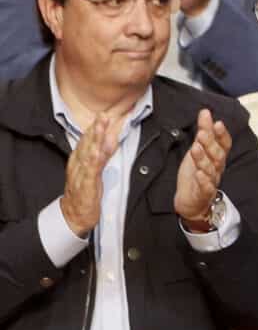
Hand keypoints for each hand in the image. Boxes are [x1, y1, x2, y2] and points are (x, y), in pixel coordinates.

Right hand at [59, 114, 119, 236]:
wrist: (74, 215)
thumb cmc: (85, 192)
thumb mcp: (94, 171)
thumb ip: (101, 156)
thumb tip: (110, 140)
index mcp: (79, 161)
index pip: (87, 141)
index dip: (96, 128)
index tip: (104, 114)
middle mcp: (78, 165)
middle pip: (87, 144)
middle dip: (96, 129)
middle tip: (104, 115)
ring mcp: (81, 174)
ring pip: (88, 153)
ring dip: (95, 139)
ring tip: (101, 127)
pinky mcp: (86, 185)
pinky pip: (90, 171)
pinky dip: (94, 160)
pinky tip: (98, 152)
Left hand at [174, 108, 232, 229]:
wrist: (191, 202)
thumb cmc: (196, 173)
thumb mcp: (198, 150)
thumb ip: (204, 132)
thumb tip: (205, 112)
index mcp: (217, 157)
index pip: (224, 144)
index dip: (222, 134)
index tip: (217, 123)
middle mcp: (217, 169)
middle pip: (217, 155)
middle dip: (210, 144)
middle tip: (203, 133)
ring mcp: (211, 181)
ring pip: (210, 169)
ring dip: (203, 159)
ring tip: (196, 148)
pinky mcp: (203, 194)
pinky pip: (205, 187)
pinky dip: (203, 181)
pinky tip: (198, 173)